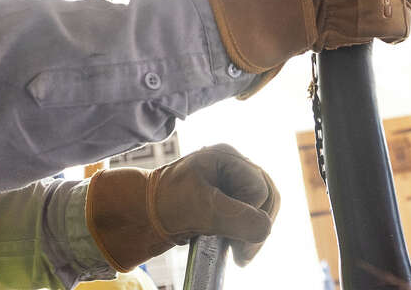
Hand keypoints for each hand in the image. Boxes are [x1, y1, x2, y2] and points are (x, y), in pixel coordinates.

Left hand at [85, 144, 278, 271]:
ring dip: (254, 231)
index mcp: (225, 156)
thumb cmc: (167, 203)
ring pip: (262, 207)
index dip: (252, 217)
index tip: (236, 244)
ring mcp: (231, 180)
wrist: (143, 212)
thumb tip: (264, 229)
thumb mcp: (204, 210)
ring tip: (238, 253)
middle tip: (241, 254)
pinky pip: (251, 213)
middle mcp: (232, 164)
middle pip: (267, 196)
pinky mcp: (229, 196)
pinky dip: (247, 231)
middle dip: (258, 225)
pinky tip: (234, 246)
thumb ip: (238, 217)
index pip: (259, 189)